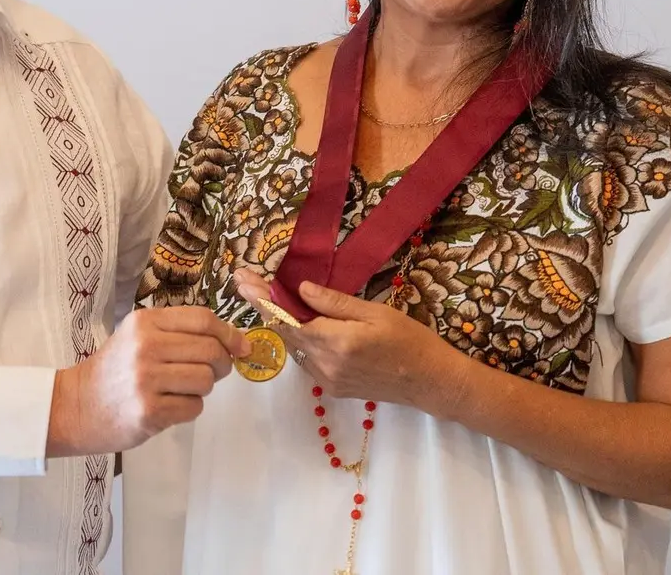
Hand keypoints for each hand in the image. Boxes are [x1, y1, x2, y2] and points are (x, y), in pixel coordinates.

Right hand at [47, 306, 250, 456]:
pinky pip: (194, 407)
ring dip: (203, 388)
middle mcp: (146, 346)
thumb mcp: (138, 336)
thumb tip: (233, 342)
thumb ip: (178, 333)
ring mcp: (146, 380)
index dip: (229, 333)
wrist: (77, 406)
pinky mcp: (149, 411)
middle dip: (221, 364)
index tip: (241, 346)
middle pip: (211, 350)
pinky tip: (169, 405)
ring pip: (206, 380)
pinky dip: (189, 408)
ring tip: (181, 389)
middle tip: (212, 372)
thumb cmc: (115, 370)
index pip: (203, 320)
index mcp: (145, 322)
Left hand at [233, 268, 462, 415]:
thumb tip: (300, 289)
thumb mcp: (374, 312)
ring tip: (264, 296)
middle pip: (284, 332)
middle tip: (244, 281)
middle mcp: (325, 365)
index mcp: (335, 342)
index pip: (286, 318)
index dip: (261, 298)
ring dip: (280, 323)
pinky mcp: (332, 389)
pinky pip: (307, 360)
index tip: (242, 280)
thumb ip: (334, 303)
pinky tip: (295, 322)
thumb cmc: (408, 339)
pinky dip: (299, 340)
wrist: (429, 381)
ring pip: (294, 347)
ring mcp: (327, 381)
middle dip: (263, 306)